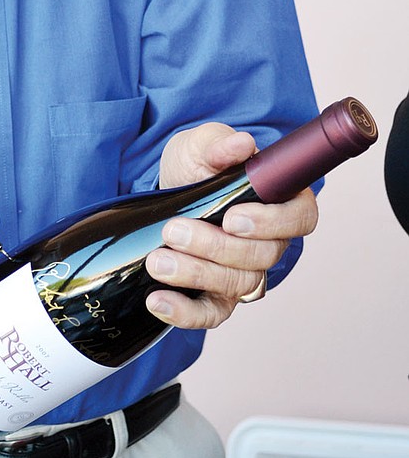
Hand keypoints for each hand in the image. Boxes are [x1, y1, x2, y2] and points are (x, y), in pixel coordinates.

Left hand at [144, 122, 318, 329]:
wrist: (166, 190)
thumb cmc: (196, 165)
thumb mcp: (201, 145)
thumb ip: (219, 144)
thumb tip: (241, 144)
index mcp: (279, 200)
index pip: (299, 218)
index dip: (272, 223)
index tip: (232, 218)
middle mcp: (269, 242)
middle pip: (261, 257)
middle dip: (215, 247)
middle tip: (174, 231)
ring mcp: (245, 271)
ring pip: (236, 284)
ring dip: (195, 274)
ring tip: (158, 261)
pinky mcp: (217, 296)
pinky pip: (211, 314)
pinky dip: (185, 312)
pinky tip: (157, 301)